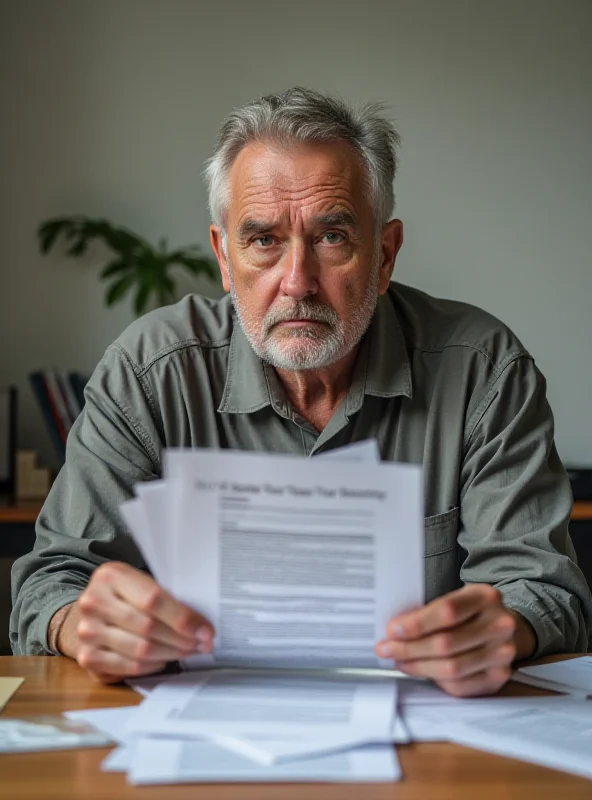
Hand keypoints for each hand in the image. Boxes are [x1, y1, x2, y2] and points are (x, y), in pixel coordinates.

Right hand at [52, 562, 213, 682]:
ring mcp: (87, 632)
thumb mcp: (141, 582)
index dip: (183, 618)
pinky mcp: (87, 658)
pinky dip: (152, 666)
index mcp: (110, 576)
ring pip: (140, 651)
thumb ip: (165, 596)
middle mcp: (93, 602)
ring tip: (188, 651)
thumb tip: (201, 624)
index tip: (206, 631)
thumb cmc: (126, 594)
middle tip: (202, 644)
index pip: (153, 600)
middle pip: (148, 627)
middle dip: (181, 639)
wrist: (90, 609)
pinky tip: (164, 660)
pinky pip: (129, 668)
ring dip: (171, 654)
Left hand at [376, 584, 535, 696]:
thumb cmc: (471, 612)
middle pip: (446, 643)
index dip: (417, 623)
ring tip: (400, 661)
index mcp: (486, 597)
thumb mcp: (457, 598)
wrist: (504, 627)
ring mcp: (503, 653)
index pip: (447, 611)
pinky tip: (422, 671)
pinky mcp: (499, 676)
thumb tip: (395, 630)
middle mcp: (499, 625)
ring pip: (451, 668)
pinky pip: (460, 685)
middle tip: (387, 649)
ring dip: (418, 667)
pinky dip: (436, 681)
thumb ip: (431, 610)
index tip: (392, 630)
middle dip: (410, 649)